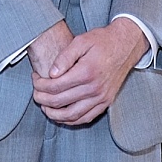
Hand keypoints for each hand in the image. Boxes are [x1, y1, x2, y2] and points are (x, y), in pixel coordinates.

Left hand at [31, 19, 146, 125]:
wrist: (126, 46)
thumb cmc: (103, 41)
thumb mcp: (81, 41)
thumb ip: (64, 57)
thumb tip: (51, 73)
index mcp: (86, 72)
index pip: (55, 86)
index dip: (40, 84)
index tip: (35, 79)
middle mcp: (94, 88)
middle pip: (60, 102)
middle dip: (42, 98)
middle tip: (36, 92)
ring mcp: (101, 98)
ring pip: (71, 115)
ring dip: (53, 114)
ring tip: (44, 106)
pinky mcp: (106, 102)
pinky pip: (85, 118)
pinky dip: (71, 120)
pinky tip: (61, 115)